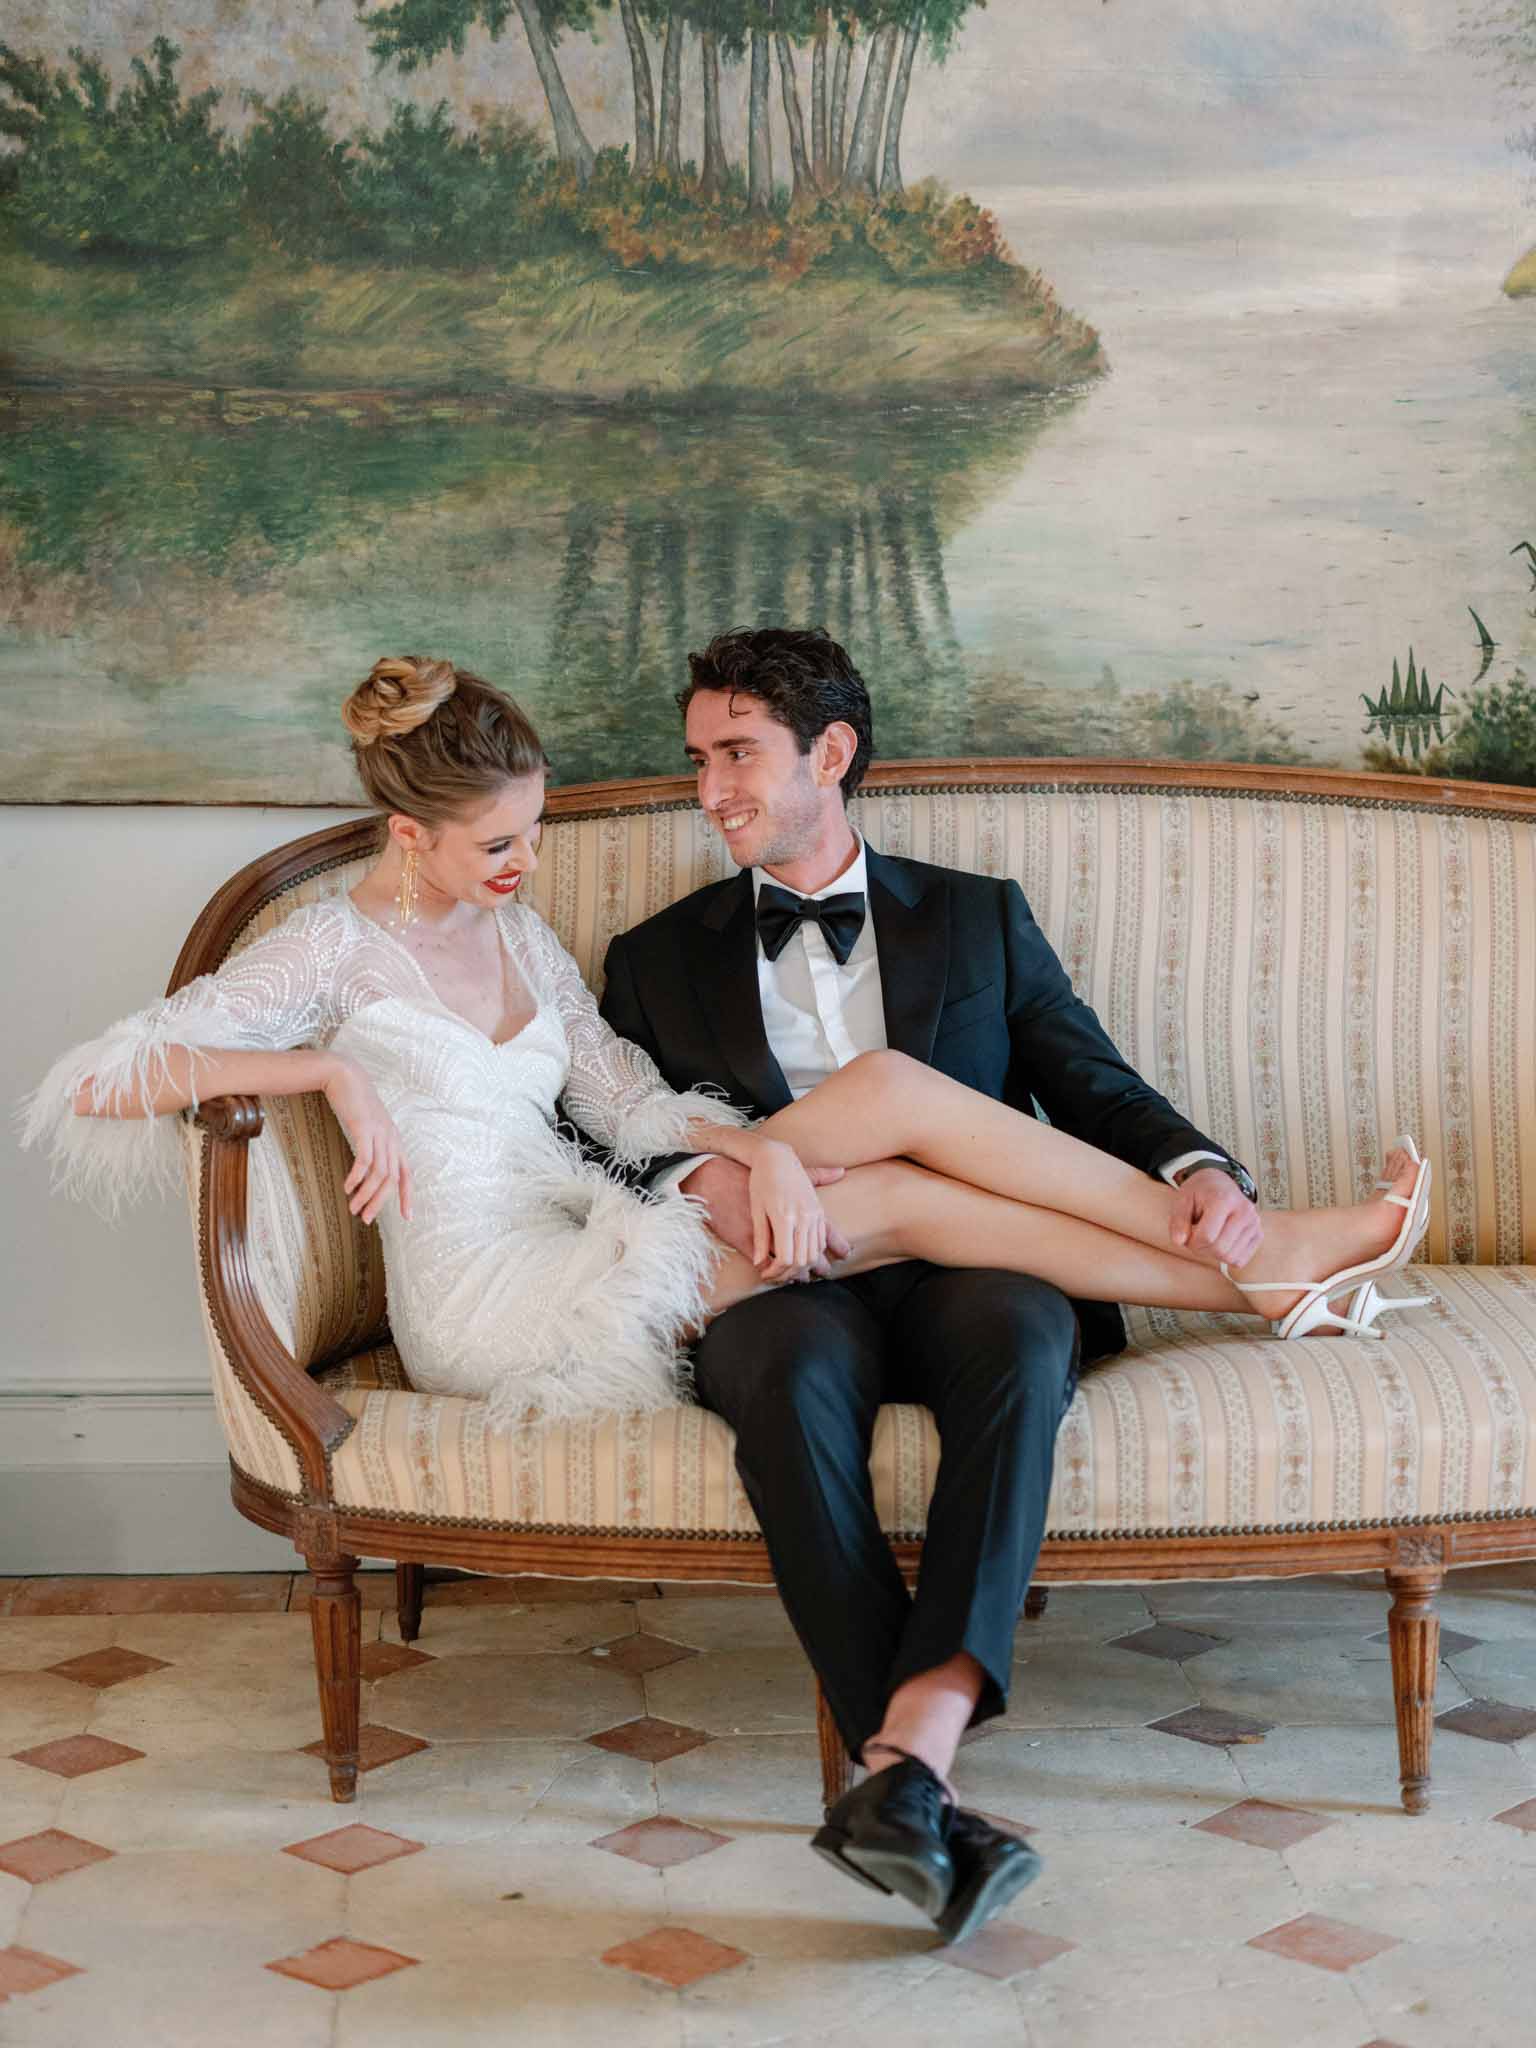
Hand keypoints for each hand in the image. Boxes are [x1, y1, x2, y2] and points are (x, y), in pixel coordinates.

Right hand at [323, 1056, 411, 1225]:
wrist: (345, 1076)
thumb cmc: (354, 1104)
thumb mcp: (368, 1127)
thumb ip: (372, 1145)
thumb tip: (367, 1168)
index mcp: (395, 1141)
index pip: (406, 1174)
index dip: (407, 1196)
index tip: (407, 1217)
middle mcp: (391, 1139)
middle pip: (392, 1179)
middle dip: (379, 1202)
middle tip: (365, 1218)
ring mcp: (380, 1133)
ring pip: (379, 1173)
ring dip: (366, 1194)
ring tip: (353, 1207)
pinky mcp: (364, 1128)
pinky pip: (364, 1159)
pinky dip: (357, 1177)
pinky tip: (348, 1187)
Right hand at [680, 1155, 849, 1280]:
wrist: (739, 1164)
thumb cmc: (769, 1169)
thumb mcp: (798, 1173)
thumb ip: (820, 1176)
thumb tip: (840, 1172)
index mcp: (808, 1210)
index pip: (821, 1243)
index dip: (823, 1261)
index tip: (825, 1269)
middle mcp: (796, 1219)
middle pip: (805, 1257)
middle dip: (802, 1272)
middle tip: (801, 1278)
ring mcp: (774, 1226)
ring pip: (789, 1260)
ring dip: (785, 1273)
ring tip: (781, 1275)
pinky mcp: (753, 1231)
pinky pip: (767, 1256)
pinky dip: (769, 1267)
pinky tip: (765, 1269)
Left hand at [1169, 1167, 1260, 1267]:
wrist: (1220, 1182)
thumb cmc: (1200, 1192)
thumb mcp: (1182, 1199)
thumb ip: (1178, 1220)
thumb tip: (1179, 1242)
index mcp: (1224, 1199)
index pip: (1207, 1236)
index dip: (1191, 1241)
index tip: (1187, 1234)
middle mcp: (1244, 1211)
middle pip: (1220, 1249)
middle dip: (1201, 1249)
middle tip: (1195, 1237)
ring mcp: (1254, 1223)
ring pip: (1230, 1257)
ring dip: (1213, 1254)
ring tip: (1208, 1238)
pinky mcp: (1258, 1234)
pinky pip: (1240, 1260)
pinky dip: (1226, 1256)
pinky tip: (1220, 1241)